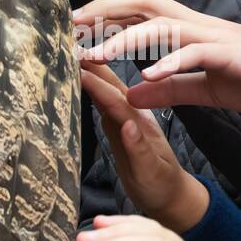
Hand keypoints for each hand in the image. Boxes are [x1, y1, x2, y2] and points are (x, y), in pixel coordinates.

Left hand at [76, 0, 240, 111]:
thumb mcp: (208, 90)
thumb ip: (170, 89)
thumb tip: (131, 92)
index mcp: (191, 34)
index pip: (140, 14)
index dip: (104, 17)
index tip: (71, 30)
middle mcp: (199, 27)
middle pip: (142, 4)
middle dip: (103, 13)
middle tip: (67, 29)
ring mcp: (217, 38)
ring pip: (163, 27)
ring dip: (126, 39)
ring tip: (95, 55)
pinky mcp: (236, 55)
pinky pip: (197, 54)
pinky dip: (171, 63)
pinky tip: (148, 77)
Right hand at [79, 61, 208, 232]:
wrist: (173, 197)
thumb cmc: (161, 186)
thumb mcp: (151, 173)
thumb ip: (139, 150)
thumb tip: (127, 126)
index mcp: (139, 125)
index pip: (115, 97)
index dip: (96, 80)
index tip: (76, 61)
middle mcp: (131, 119)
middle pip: (109, 86)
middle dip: (90, 64)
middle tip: (67, 43)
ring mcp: (126, 122)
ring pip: (107, 91)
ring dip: (91, 71)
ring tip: (71, 51)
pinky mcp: (121, 129)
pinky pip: (106, 103)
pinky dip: (94, 88)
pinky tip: (81, 78)